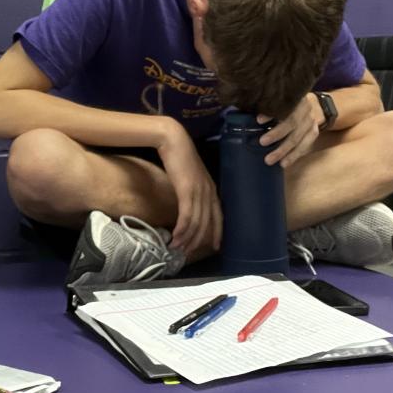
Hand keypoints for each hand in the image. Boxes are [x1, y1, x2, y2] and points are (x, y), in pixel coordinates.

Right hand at [157, 123, 221, 256]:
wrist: (173, 140)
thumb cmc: (179, 156)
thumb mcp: (190, 175)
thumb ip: (193, 188)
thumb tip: (188, 202)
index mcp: (212, 188)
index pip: (218, 215)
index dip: (217, 232)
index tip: (215, 246)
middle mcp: (209, 192)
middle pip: (207, 223)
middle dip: (199, 240)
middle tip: (188, 252)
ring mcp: (199, 191)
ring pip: (197, 222)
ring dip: (187, 238)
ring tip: (178, 248)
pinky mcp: (187, 190)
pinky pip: (187, 215)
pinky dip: (182, 229)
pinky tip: (175, 236)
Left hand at [258, 94, 321, 168]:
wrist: (314, 105)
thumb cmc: (289, 104)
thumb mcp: (281, 100)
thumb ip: (270, 107)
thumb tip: (254, 116)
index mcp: (295, 98)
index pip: (284, 106)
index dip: (271, 114)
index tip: (258, 121)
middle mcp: (305, 109)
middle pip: (291, 123)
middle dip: (276, 134)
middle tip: (262, 143)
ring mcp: (311, 122)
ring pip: (298, 138)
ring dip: (284, 151)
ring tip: (271, 160)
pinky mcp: (314, 132)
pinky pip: (305, 146)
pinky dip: (294, 155)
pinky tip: (285, 163)